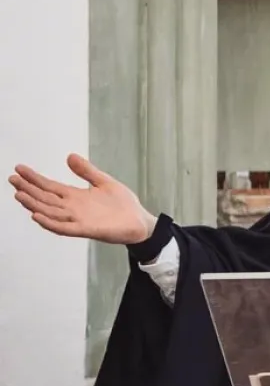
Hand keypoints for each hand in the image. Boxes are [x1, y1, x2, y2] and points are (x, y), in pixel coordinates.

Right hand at [10, 154, 156, 244]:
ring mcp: (77, 219)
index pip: (49, 186)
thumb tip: (69, 156)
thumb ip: (86, 171)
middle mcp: (72, 208)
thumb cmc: (122, 204)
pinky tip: (37, 215)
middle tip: (12, 179)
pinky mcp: (86, 229)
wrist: (140, 221)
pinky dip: (50, 222)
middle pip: (45, 198)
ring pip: (50, 212)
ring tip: (19, 195)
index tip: (19, 169)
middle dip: (28, 189)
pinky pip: (64, 227)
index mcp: (75, 196)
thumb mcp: (104, 182)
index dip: (34, 178)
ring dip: (34, 204)